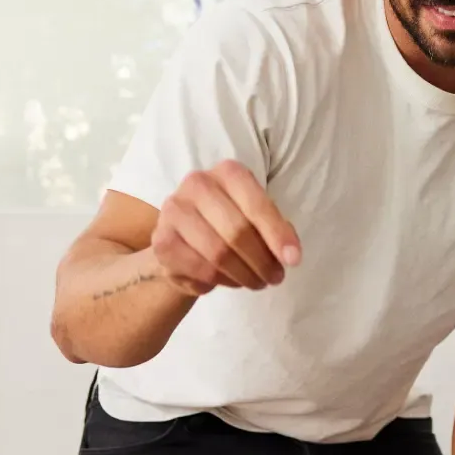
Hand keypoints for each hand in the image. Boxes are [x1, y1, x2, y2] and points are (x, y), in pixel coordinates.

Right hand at [150, 161, 301, 296]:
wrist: (184, 238)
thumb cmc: (229, 223)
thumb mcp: (257, 219)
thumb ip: (276, 230)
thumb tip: (290, 256)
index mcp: (228, 172)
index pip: (257, 205)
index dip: (277, 235)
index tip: (293, 261)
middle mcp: (198, 183)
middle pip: (237, 231)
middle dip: (262, 261)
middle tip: (274, 279)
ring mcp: (174, 210)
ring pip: (218, 253)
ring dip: (244, 275)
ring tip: (256, 282)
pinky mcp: (161, 240)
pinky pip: (199, 269)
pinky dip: (221, 281)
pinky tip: (231, 281)